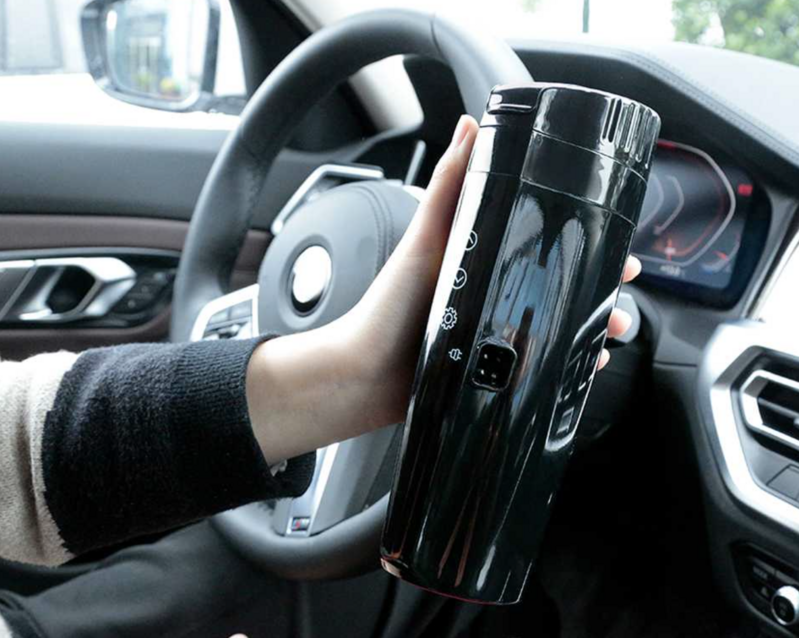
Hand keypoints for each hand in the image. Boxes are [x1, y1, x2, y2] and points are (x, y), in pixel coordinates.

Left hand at [246, 115, 639, 463]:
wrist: (366, 375)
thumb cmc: (388, 309)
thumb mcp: (423, 241)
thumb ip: (448, 185)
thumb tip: (468, 126)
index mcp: (484, 261)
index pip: (544, 243)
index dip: (585, 240)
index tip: (615, 240)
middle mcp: (495, 296)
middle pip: (562, 286)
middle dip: (601, 288)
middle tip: (622, 293)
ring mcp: (497, 334)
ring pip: (561, 326)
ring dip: (594, 327)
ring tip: (613, 331)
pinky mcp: (496, 370)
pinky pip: (544, 364)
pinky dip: (572, 363)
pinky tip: (588, 366)